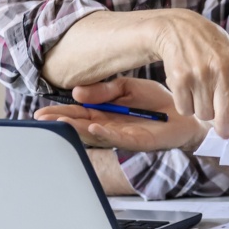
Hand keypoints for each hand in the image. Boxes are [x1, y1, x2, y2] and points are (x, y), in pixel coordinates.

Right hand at [35, 78, 206, 152]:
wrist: (187, 111)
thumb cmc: (157, 102)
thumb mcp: (128, 87)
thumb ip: (105, 90)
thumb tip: (78, 91)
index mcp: (106, 113)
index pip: (78, 114)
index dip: (60, 113)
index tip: (40, 113)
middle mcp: (111, 127)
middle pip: (81, 126)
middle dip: (61, 123)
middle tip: (42, 121)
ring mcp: (124, 136)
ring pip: (96, 134)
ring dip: (78, 129)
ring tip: (61, 123)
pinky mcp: (140, 141)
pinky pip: (119, 137)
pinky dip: (105, 132)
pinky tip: (93, 126)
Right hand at [149, 9, 228, 138]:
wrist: (178, 28)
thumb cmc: (211, 49)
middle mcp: (223, 70)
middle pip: (227, 117)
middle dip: (224, 127)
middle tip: (222, 125)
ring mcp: (201, 74)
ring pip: (204, 115)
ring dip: (202, 110)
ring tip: (200, 88)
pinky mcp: (180, 79)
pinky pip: (186, 110)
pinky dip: (186, 105)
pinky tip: (187, 86)